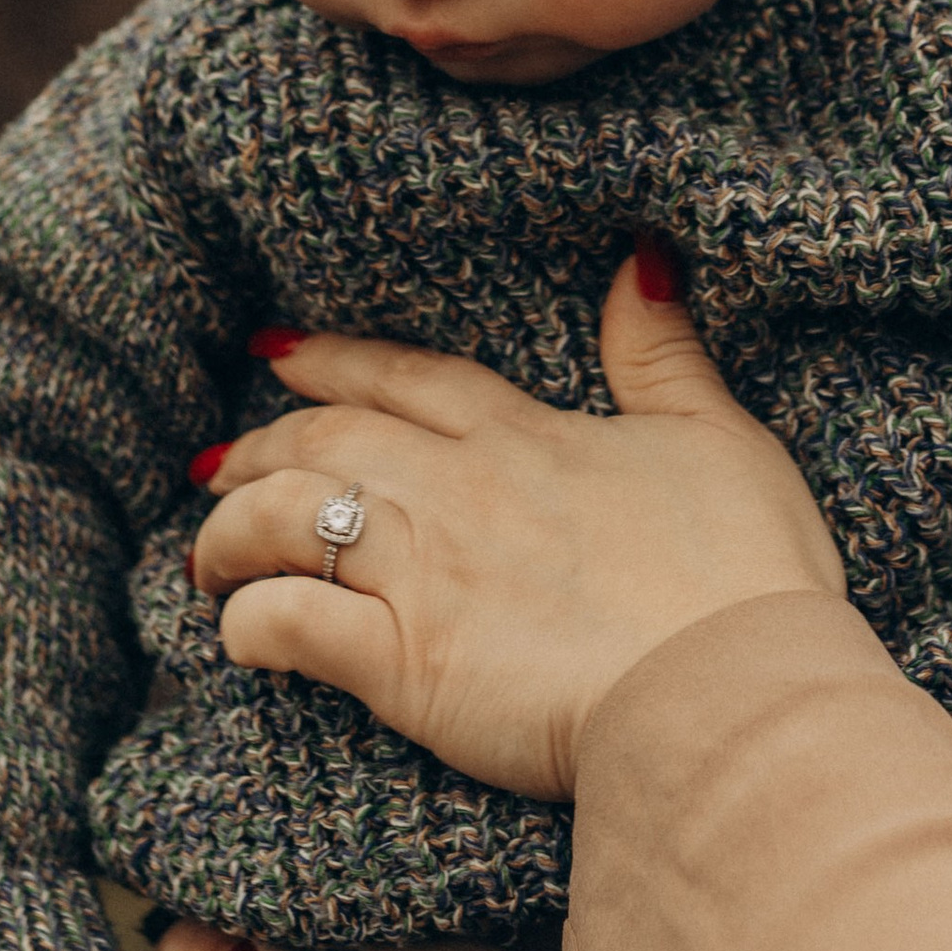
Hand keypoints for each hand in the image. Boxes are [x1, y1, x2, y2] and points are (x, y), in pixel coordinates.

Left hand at [187, 249, 842, 797]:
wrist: (731, 689)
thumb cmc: (745, 574)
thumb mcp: (720, 436)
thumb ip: (662, 353)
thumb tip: (641, 261)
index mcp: (524, 435)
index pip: (404, 378)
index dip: (332, 361)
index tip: (274, 354)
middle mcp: (456, 490)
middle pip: (323, 443)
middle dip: (257, 447)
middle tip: (215, 462)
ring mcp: (423, 574)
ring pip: (285, 520)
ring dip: (231, 531)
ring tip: (207, 553)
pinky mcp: (403, 665)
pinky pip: (290, 624)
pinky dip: (251, 623)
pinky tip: (243, 633)